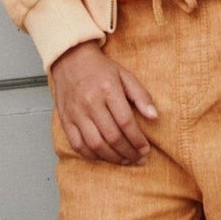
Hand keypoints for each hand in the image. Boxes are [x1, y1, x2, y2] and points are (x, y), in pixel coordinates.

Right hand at [49, 41, 157, 163]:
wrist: (70, 59)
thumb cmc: (100, 69)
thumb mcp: (125, 76)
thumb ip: (141, 96)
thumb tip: (154, 116)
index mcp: (108, 89)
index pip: (126, 122)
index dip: (137, 140)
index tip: (146, 149)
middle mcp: (90, 102)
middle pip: (112, 136)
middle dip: (128, 152)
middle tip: (138, 159)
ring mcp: (76, 113)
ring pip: (95, 144)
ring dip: (113, 157)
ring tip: (125, 160)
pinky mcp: (65, 120)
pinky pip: (77, 145)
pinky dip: (92, 155)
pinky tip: (104, 156)